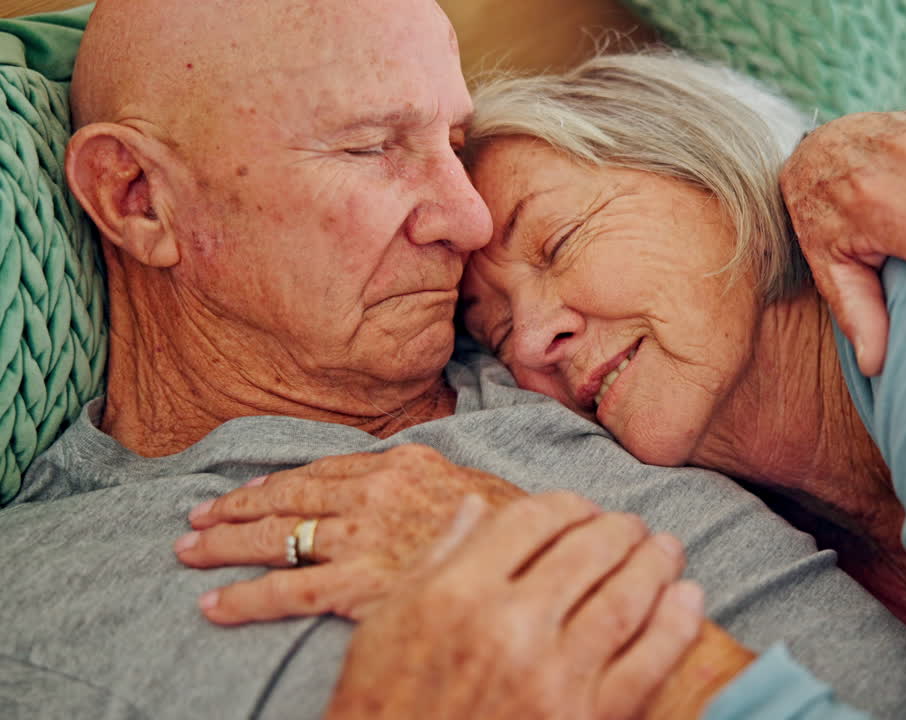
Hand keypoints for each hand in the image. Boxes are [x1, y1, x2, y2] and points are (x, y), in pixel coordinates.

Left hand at [176, 443, 524, 623]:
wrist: (537, 555)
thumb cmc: (513, 527)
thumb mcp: (474, 488)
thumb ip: (432, 482)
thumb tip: (415, 477)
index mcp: (402, 463)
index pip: (323, 470)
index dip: (278, 483)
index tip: (249, 492)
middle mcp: (374, 493)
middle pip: (289, 498)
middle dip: (237, 509)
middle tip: (197, 518)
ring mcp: (364, 537)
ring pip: (277, 538)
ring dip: (225, 545)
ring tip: (188, 551)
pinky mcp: (358, 583)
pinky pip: (286, 590)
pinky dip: (243, 598)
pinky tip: (213, 605)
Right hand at [326, 492, 706, 719]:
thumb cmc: (383, 706)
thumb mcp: (386, 624)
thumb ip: (438, 559)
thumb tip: (477, 505)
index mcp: (456, 593)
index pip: (532, 519)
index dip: (566, 505)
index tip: (579, 510)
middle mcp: (509, 628)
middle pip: (588, 551)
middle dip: (618, 529)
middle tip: (632, 527)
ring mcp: (552, 679)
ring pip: (626, 598)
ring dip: (655, 565)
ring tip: (666, 551)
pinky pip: (647, 663)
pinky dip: (675, 625)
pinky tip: (687, 599)